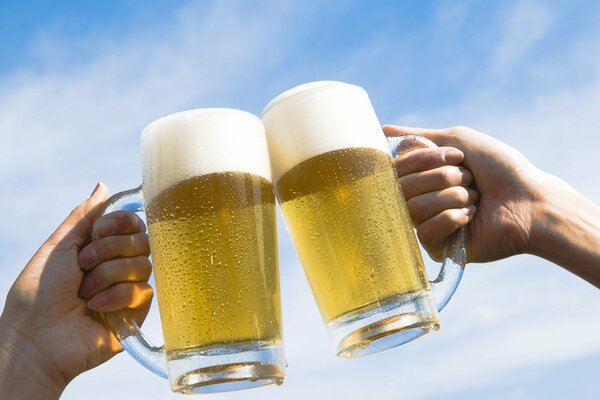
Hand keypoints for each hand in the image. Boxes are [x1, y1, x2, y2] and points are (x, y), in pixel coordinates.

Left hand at [0, 183, 152, 398]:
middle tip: (83, 265)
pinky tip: (95, 308)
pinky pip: (142, 290)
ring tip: (85, 293)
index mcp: (101, 248)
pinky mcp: (136, 312)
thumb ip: (84, 216)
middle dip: (109, 250)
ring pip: (142, 264)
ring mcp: (128, 289)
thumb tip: (103, 186)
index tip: (98, 232)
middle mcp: (118, 266)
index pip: (132, 223)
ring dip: (107, 275)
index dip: (121, 222)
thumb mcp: (58, 246)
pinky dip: (115, 296)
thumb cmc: (38, 293)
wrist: (37, 338)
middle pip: (141, 240)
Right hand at [384, 125, 599, 286]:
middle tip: (469, 179)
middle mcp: (421, 198)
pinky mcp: (438, 247)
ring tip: (475, 199)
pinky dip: (452, 219)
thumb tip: (383, 130)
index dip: (424, 159)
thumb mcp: (459, 141)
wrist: (529, 200)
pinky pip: (425, 232)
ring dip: (452, 197)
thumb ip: (420, 137)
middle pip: (403, 187)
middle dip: (442, 178)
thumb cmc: (500, 168)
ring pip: (414, 208)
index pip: (398, 168)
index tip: (457, 156)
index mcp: (423, 175)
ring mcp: (428, 223)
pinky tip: (471, 218)